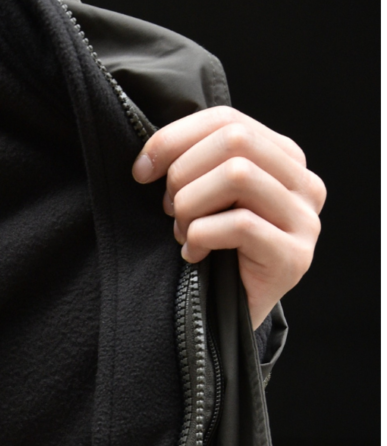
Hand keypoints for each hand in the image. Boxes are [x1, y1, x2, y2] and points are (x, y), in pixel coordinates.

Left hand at [132, 106, 325, 328]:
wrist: (226, 323)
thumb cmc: (211, 255)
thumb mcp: (205, 200)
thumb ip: (195, 166)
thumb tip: (148, 158)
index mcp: (283, 158)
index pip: (227, 121)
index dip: (175, 138)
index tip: (141, 171)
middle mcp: (304, 183)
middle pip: (234, 141)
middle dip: (183, 174)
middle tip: (169, 211)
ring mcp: (304, 221)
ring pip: (237, 175)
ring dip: (192, 205)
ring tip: (182, 233)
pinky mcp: (293, 257)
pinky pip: (239, 225)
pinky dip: (202, 237)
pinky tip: (193, 256)